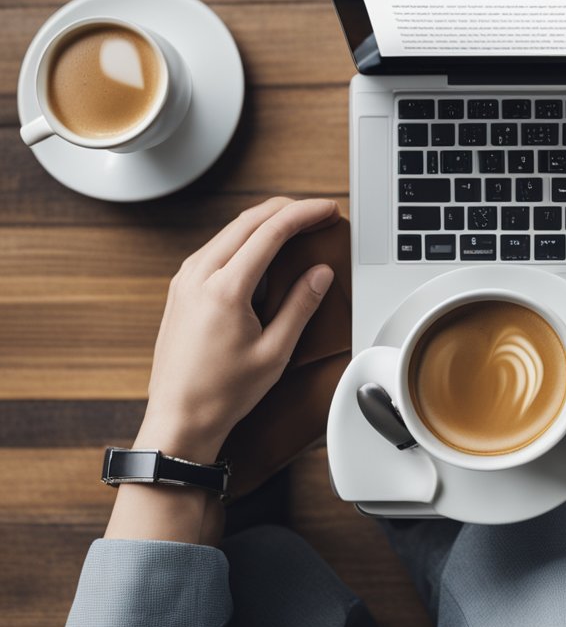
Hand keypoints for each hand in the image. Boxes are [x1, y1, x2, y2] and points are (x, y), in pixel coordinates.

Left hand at [136, 197, 338, 461]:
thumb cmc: (223, 392)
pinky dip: (243, 239)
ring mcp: (184, 280)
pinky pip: (215, 248)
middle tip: (316, 212)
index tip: (326, 209)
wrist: (178, 417)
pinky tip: (261, 249)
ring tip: (294, 226)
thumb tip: (319, 273)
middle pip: (247, 220)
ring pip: (229, 230)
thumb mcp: (275, 351)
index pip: (270, 231)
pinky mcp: (180, 289)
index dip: (304, 214)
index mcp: (225, 289)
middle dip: (286, 209)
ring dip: (264, 221)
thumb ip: (300, 305)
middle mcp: (198, 276)